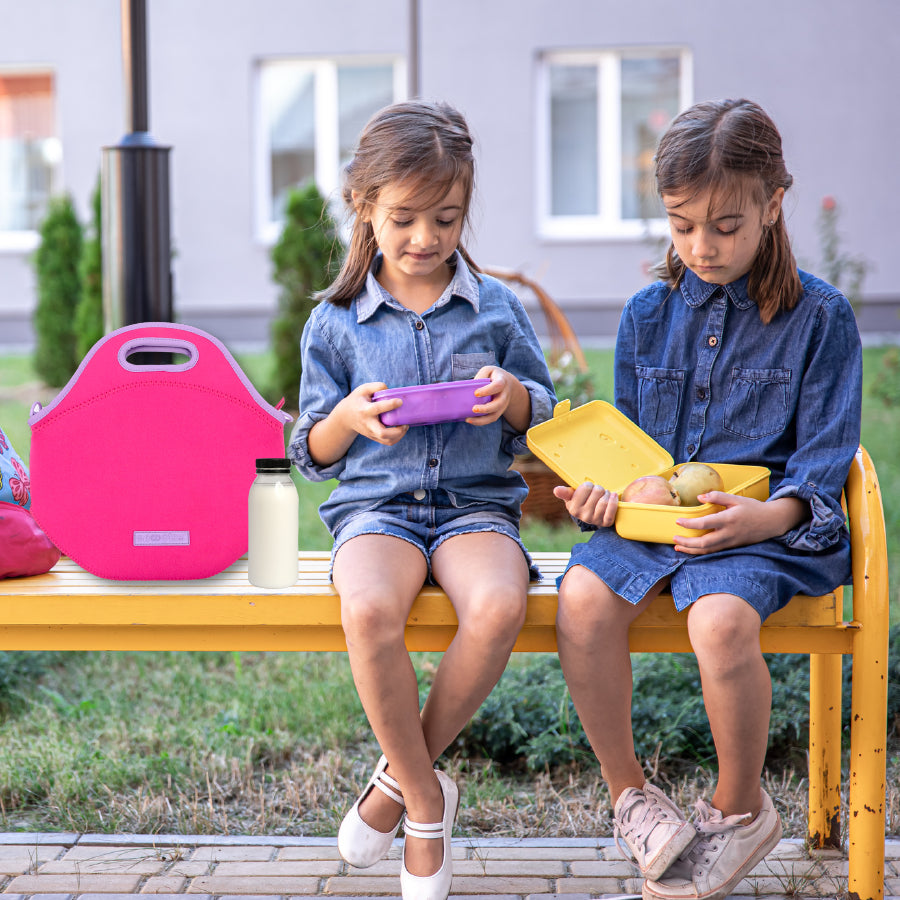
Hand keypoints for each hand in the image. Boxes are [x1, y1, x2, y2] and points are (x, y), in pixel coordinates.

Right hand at [337, 382, 409, 446]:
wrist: (345, 417)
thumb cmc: (357, 400)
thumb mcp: (363, 389)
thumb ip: (377, 386)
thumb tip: (390, 390)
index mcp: (365, 410)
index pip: (377, 409)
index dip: (390, 405)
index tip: (400, 401)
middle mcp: (368, 424)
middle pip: (382, 433)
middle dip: (397, 430)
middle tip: (405, 423)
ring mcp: (371, 432)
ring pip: (387, 440)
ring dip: (400, 435)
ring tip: (405, 426)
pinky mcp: (374, 437)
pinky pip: (388, 442)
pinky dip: (397, 438)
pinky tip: (400, 429)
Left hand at [467, 366, 529, 430]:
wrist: (508, 385)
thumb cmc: (494, 376)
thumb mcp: (488, 370)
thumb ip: (481, 376)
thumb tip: (470, 386)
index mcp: (502, 382)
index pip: (497, 386)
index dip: (487, 390)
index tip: (476, 393)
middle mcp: (504, 395)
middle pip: (498, 404)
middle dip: (486, 408)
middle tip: (473, 409)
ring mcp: (502, 405)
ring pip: (495, 415)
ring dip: (482, 420)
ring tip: (468, 419)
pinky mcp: (498, 412)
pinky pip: (491, 419)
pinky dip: (480, 422)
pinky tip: (470, 420)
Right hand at [552, 481, 618, 527]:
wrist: (593, 515)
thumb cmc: (582, 501)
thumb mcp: (571, 497)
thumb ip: (564, 492)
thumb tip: (556, 490)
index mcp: (573, 508)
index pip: (586, 487)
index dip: (589, 485)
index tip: (588, 489)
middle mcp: (583, 516)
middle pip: (597, 491)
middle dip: (599, 489)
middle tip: (597, 492)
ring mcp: (595, 520)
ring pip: (605, 499)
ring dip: (606, 494)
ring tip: (604, 495)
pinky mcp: (606, 522)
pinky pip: (611, 510)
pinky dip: (614, 501)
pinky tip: (613, 496)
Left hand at [673, 493, 805, 553]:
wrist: (772, 522)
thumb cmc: (753, 508)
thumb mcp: (736, 498)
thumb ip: (717, 496)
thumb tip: (699, 497)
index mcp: (729, 519)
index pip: (705, 523)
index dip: (690, 523)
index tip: (678, 521)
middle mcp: (729, 533)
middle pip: (704, 543)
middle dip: (687, 543)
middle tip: (674, 537)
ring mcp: (730, 542)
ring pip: (708, 550)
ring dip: (691, 550)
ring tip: (678, 546)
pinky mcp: (732, 546)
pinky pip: (714, 551)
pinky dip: (701, 552)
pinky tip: (691, 549)